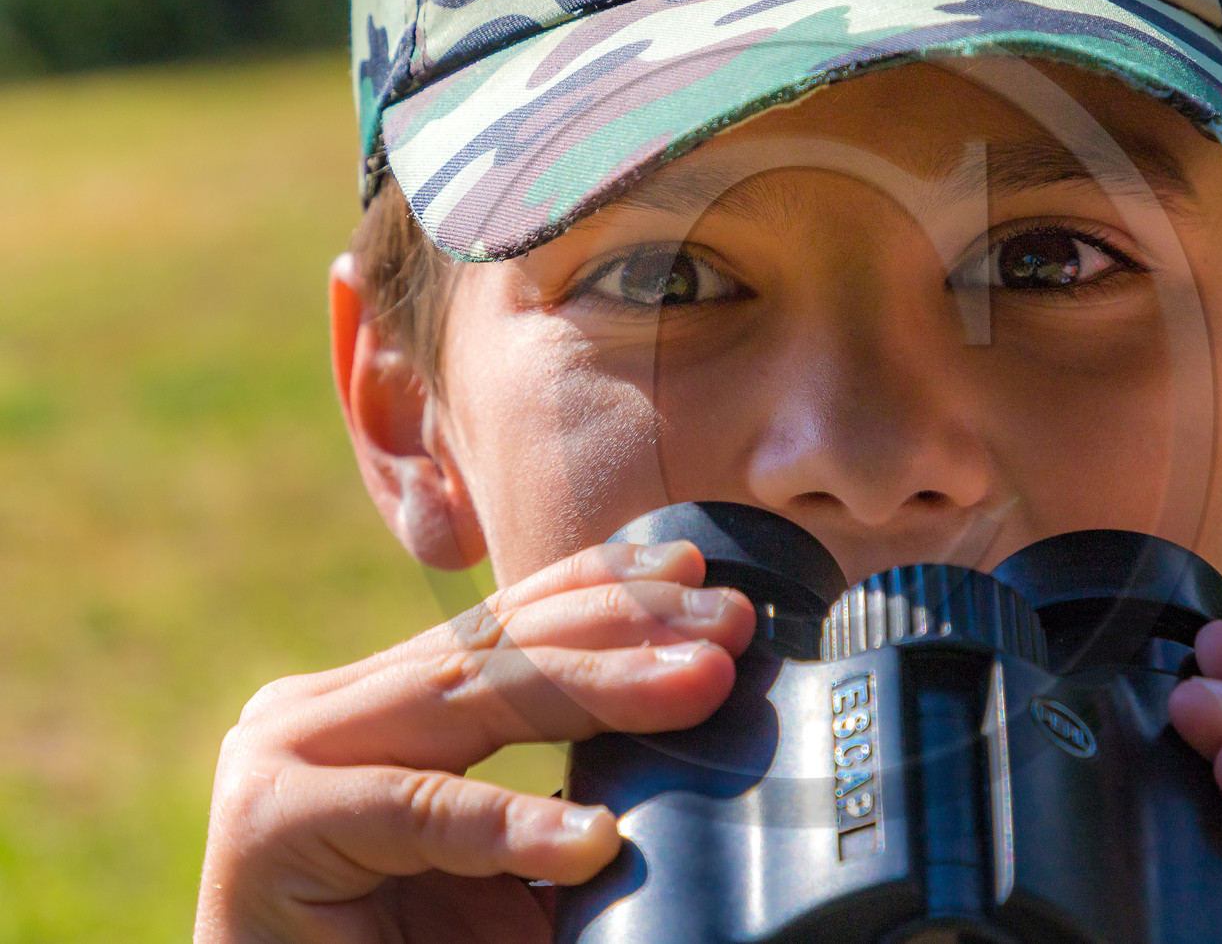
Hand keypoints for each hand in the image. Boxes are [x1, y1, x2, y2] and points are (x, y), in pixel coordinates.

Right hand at [195, 540, 754, 942]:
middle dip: (622, 624)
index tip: (693, 569)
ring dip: (598, 685)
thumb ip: (571, 811)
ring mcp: (289, 751)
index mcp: (374, 705)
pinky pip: (417, 813)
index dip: (597, 588)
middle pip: (495, 646)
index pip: (500, 629)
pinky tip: (591, 841)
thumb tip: (702, 771)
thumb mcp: (503, 872)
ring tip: (700, 681)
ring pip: (468, 696)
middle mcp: (326, 709)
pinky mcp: (272, 823)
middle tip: (727, 616)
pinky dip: (509, 826)